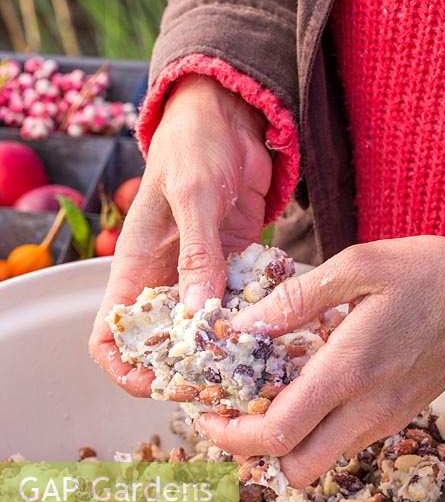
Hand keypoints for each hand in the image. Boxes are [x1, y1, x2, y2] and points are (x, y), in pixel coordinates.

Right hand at [89, 75, 270, 395]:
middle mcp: (165, 281)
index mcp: (136, 268)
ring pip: (204, 334)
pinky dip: (254, 323)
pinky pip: (239, 307)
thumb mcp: (193, 195)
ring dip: (226, 352)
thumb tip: (198, 316)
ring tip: (255, 368)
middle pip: (161, 347)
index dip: (125, 367)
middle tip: (222, 384)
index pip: (111, 336)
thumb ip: (197, 254)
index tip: (159, 382)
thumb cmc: (195, 144)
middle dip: (185, 371)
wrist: (229, 117)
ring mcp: (201, 277)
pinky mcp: (234, 269)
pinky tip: (277, 333)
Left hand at [198, 236, 444, 485]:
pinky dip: (311, 431)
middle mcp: (367, 409)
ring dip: (282, 443)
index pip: (279, 433)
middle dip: (252, 452)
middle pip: (296, 468)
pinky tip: (302, 389)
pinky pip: (342, 443)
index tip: (208, 417)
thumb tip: (244, 326)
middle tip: (231, 416)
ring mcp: (385, 420)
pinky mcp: (395, 418)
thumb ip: (296, 298)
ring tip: (261, 399)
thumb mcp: (359, 265)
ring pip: (319, 461)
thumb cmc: (428, 273)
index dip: (232, 435)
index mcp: (350, 369)